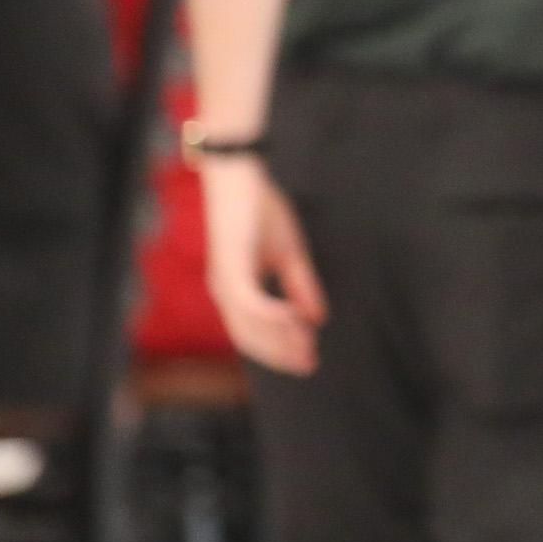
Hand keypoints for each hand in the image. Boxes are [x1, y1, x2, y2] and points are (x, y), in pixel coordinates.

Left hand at [201, 155, 328, 375]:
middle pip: (250, 339)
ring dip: (280, 340)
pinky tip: (296, 320)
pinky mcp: (232, 268)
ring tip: (307, 348)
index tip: (309, 361)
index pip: (255, 333)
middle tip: (309, 365)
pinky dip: (272, 317)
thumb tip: (317, 319)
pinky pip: (251, 304)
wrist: (241, 177)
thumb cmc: (260, 210)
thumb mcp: (289, 253)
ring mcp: (226, 282)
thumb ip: (301, 286)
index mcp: (236, 289)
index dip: (282, 350)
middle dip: (281, 354)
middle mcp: (225, 291)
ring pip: (249, 327)